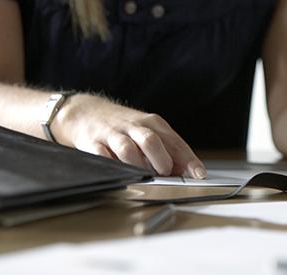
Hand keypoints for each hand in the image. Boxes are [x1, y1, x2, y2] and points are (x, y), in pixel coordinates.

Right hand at [52, 94, 205, 178]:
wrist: (88, 112)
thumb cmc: (125, 127)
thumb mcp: (149, 132)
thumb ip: (168, 150)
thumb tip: (187, 171)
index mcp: (152, 124)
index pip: (174, 142)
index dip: (188, 159)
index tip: (199, 174)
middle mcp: (134, 127)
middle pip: (151, 141)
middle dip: (161, 159)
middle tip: (165, 173)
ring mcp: (113, 135)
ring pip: (127, 149)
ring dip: (138, 164)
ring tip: (143, 175)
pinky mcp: (93, 143)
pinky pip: (102, 156)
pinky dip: (112, 165)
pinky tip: (119, 172)